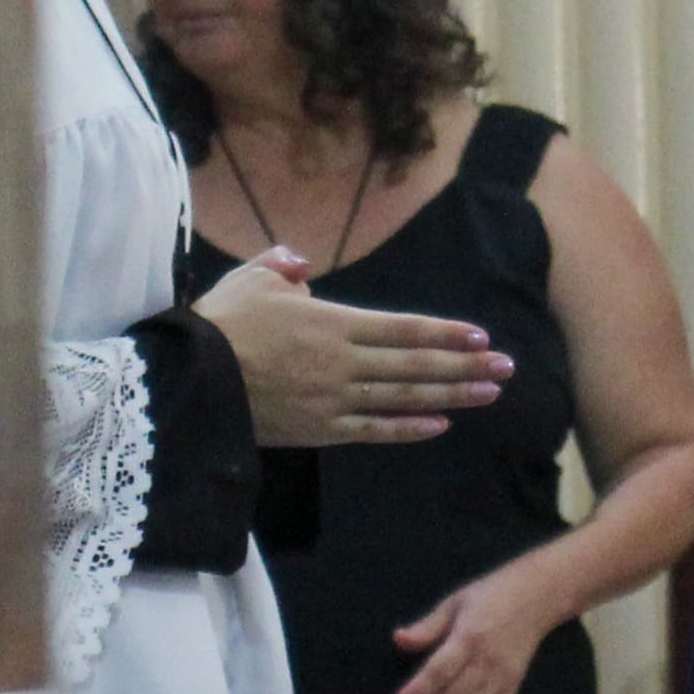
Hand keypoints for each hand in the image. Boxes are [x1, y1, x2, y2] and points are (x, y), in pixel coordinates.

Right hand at [199, 249, 509, 447]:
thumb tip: (300, 263)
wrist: (186, 381)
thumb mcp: (251, 281)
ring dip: (450, 396)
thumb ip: (282, 267)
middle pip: (416, 366)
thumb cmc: (218, 325)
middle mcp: (342, 363)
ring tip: (488, 394)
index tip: (482, 338)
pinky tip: (439, 425)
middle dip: (466, 367)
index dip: (446, 334)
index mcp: (332, 323)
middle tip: (507, 369)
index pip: (404, 329)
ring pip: (403, 398)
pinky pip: (372, 431)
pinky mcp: (318, 430)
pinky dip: (407, 428)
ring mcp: (333, 400)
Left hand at [387, 567, 564, 693]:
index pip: (438, 672)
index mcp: (468, 639)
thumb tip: (398, 639)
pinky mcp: (515, 686)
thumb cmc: (490, 596)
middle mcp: (486, 662)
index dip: (416, 693)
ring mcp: (503, 678)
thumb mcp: (454, 603)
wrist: (538, 597)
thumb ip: (427, 626)